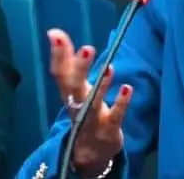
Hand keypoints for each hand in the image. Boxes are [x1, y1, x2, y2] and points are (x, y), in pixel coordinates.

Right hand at [47, 28, 132, 175]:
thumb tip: (55, 32)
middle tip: (86, 47)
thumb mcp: (74, 87)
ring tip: (109, 66)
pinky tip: (128, 88)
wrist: (89, 151)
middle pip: (75, 87)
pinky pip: (115, 116)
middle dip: (80, 68)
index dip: (58, 54)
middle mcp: (77, 104)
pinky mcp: (109, 129)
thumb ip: (69, 62)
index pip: (59, 73)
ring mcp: (93, 118)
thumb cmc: (84, 110)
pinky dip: (121, 103)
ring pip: (94, 102)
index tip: (55, 33)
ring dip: (101, 85)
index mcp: (68, 93)